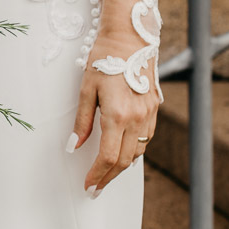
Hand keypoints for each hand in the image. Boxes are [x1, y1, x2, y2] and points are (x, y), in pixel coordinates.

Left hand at [69, 37, 158, 197]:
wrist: (130, 40)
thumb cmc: (103, 60)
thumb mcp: (86, 90)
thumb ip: (82, 121)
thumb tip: (74, 146)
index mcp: (117, 115)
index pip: (108, 157)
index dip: (97, 175)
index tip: (88, 186)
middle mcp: (137, 118)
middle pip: (124, 160)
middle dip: (108, 177)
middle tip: (94, 188)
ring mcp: (149, 114)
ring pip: (137, 152)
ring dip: (121, 167)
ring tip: (105, 175)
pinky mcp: (154, 109)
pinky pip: (145, 139)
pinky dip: (133, 152)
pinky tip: (122, 155)